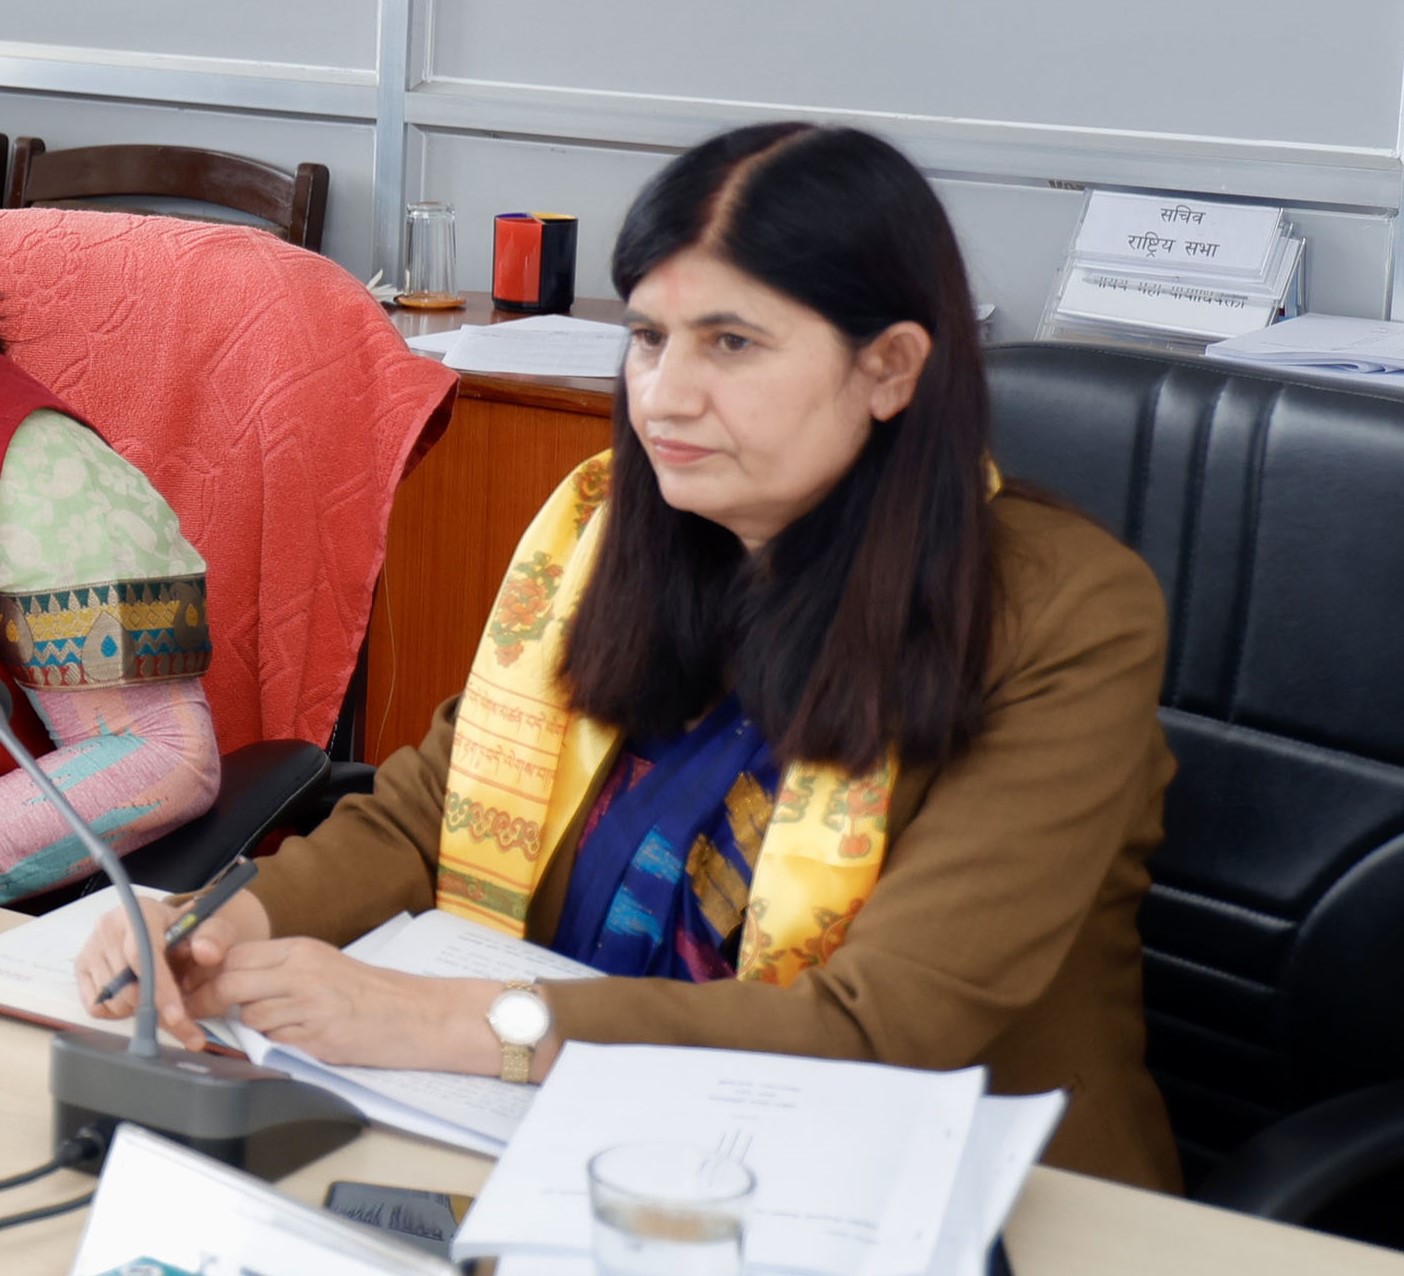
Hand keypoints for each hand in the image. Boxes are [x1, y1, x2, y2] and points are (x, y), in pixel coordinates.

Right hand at [75, 889, 270, 1051]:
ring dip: (137, 1008)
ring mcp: (91, 947)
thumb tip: (205, 952)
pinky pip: (97, 1007)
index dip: (159, 989)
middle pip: (127, 985)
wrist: (163, 926)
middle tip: (176, 1011)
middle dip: (155, 1007)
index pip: (142, 956)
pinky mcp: (80, 968)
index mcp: (140, 912)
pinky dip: (118, 1011)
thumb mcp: (208, 927)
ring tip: (154, 992)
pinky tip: (134, 994)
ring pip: (112, 1000)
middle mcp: (109, 927)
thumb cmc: (185, 930)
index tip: (176, 1017)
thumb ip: (215, 937)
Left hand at [207, 941, 561, 1076]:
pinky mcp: (316, 1037)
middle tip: (199, 1013)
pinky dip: (280, 1044)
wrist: (418, 1015)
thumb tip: (231, 984)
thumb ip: (280, 971)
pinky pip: (276, 1042)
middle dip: (208, 1001)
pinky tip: (304, 1038)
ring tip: (284, 1025)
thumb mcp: (324, 966)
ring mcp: (308, 1005)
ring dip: (254, 1026)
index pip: (235, 955)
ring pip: (250, 1017)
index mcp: (302, 949)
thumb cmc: (373, 993)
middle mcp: (302, 972)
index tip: (192, 988)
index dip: (206, 974)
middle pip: (230, 982)